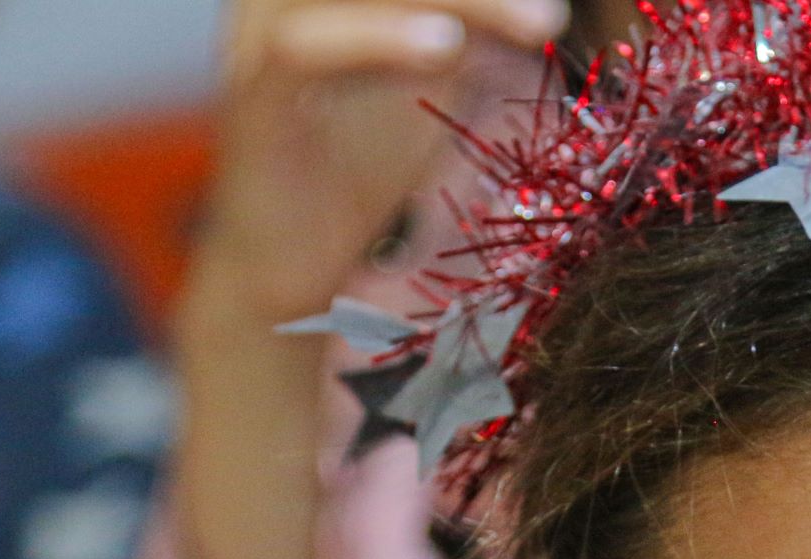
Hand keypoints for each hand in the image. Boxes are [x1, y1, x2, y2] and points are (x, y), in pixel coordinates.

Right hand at [200, 0, 573, 323]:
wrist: (288, 280)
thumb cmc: (359, 178)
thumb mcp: (436, 92)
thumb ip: (476, 43)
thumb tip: (547, 14)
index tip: (557, 8)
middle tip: (555, 12)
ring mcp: (265, 40)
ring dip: (459, 0)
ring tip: (536, 20)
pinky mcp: (254, 100)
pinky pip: (305, 48)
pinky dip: (378, 39)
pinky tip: (447, 46)